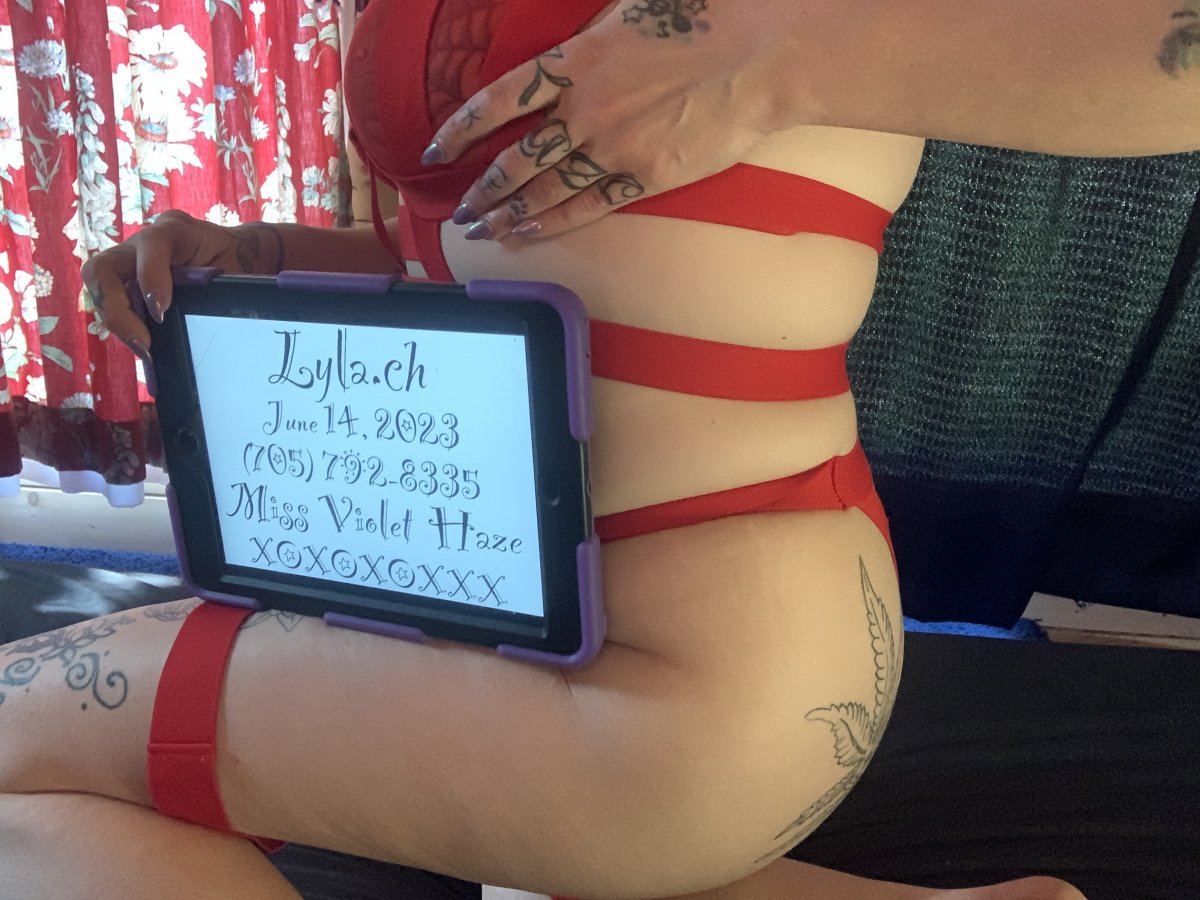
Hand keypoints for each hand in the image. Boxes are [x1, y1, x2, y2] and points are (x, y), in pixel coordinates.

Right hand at [80, 210, 283, 354]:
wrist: (235, 257)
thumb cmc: (238, 265)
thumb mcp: (235, 273)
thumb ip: (216, 289)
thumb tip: (196, 320)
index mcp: (177, 229)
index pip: (152, 244)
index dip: (150, 277)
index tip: (160, 314)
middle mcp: (144, 240)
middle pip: (103, 267)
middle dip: (116, 309)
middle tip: (143, 342)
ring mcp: (129, 259)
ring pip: (100, 286)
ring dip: (116, 321)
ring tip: (144, 348)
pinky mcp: (126, 278)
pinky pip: (109, 300)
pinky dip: (123, 325)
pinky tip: (144, 345)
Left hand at [424, 1, 807, 240]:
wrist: (762, 54)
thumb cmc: (705, 15)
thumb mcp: (630, 5)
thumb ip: (592, 33)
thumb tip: (571, 48)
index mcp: (575, 61)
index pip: (498, 101)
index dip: (461, 129)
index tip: (437, 149)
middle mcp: (584, 111)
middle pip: (516, 159)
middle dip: (482, 189)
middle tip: (459, 211)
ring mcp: (612, 148)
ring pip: (546, 190)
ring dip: (510, 214)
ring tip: (484, 231)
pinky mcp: (645, 177)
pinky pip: (588, 206)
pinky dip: (555, 222)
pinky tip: (530, 234)